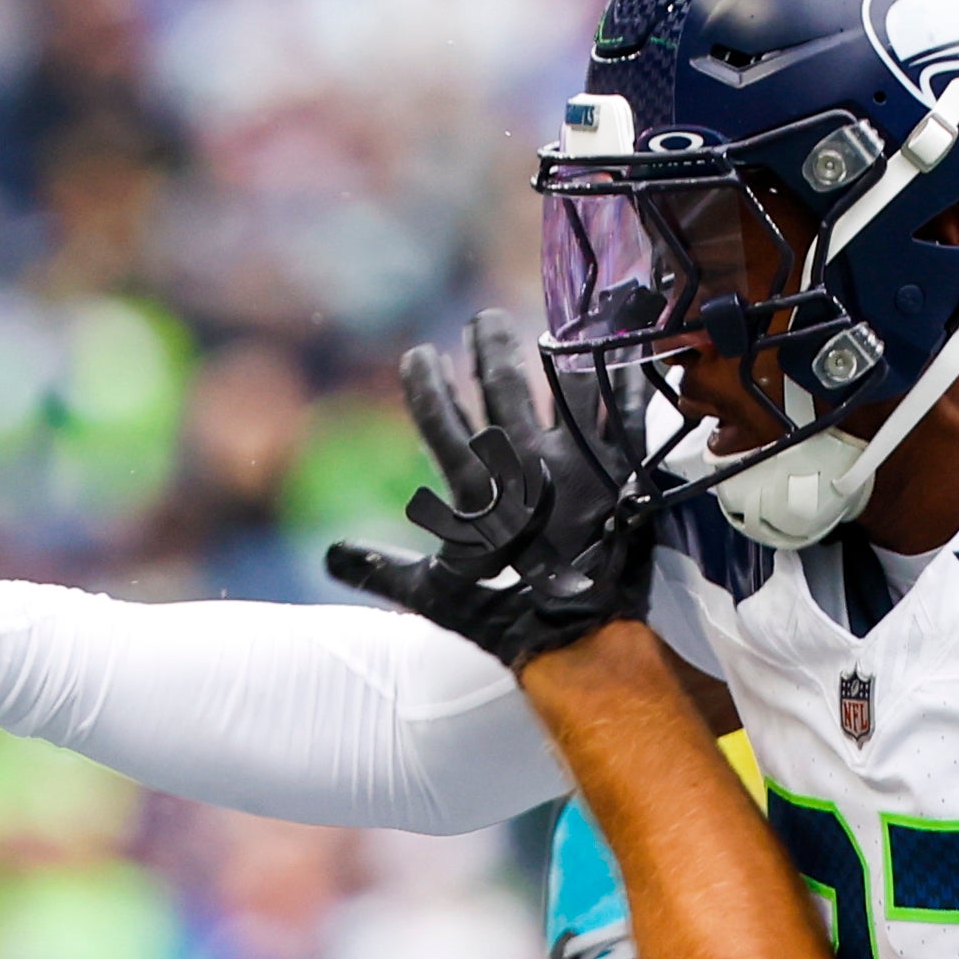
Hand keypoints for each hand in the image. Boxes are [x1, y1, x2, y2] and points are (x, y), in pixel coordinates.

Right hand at [325, 310, 652, 669]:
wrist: (580, 635)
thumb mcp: (435, 595)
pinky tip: (622, 350)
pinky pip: (626, 411)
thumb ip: (384, 569)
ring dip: (549, 350)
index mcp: (475, 488)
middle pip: (501, 386)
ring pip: (562, 386)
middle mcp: (522, 462)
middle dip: (489, 348)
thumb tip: (331, 557)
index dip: (425, 385)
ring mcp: (575, 461)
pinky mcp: (621, 469)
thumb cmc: (505, 618)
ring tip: (546, 326)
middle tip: (483, 323)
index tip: (418, 356)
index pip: (439, 420)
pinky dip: (625, 378)